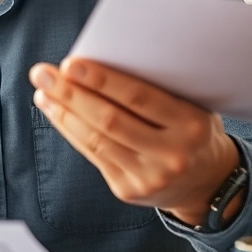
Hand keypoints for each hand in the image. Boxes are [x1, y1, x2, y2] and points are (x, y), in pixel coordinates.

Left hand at [29, 57, 243, 226]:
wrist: (207, 181)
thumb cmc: (191, 129)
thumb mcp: (191, 104)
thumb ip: (157, 88)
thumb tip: (100, 61)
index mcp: (191, 124)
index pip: (139, 98)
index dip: (102, 80)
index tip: (72, 63)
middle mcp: (172, 153)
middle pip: (111, 120)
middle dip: (71, 94)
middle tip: (43, 74)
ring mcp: (150, 176)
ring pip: (97, 140)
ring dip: (64, 113)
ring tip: (43, 92)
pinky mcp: (129, 190)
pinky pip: (93, 155)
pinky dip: (70, 131)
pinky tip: (55, 112)